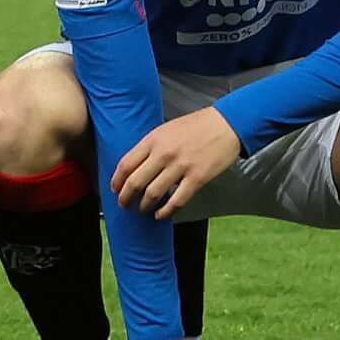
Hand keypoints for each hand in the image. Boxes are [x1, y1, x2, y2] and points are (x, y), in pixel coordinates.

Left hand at [108, 104, 243, 221]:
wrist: (225, 124)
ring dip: (144, 206)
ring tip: (143, 209)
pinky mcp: (197, 178)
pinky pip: (176, 201)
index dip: (117, 181)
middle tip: (124, 204)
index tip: (114, 189)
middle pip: (136, 182)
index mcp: (154, 139)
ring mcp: (180, 167)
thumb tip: (136, 166)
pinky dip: (165, 211)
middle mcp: (164, 154)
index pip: (126, 164)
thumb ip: (151, 146)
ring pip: (153, 194)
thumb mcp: (167, 129)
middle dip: (126, 197)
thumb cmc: (196, 126)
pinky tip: (161, 215)